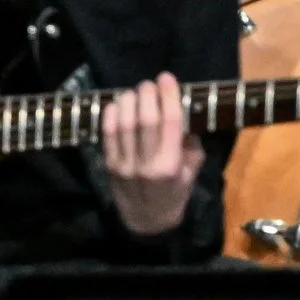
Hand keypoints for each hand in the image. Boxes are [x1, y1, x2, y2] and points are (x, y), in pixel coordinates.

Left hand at [100, 73, 203, 236]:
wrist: (146, 222)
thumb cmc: (174, 194)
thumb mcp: (192, 171)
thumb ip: (190, 143)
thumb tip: (183, 112)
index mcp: (170, 165)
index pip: (170, 122)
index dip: (168, 96)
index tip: (167, 78)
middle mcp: (146, 164)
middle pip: (145, 119)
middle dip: (148, 94)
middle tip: (150, 84)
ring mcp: (124, 164)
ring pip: (124, 123)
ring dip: (129, 100)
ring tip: (136, 92)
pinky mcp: (109, 165)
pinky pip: (107, 133)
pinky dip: (112, 114)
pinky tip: (119, 104)